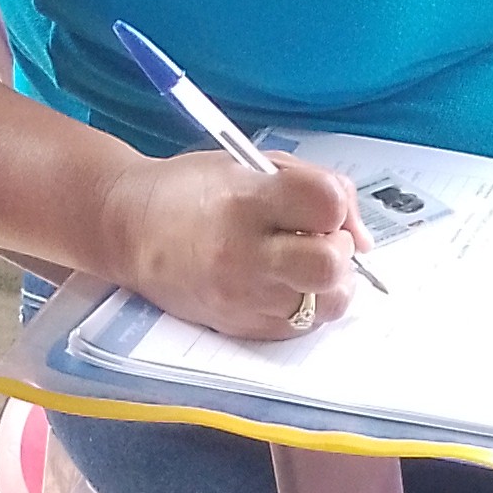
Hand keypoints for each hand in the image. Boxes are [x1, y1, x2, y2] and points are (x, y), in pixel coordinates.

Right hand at [102, 145, 365, 340]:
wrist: (130, 231)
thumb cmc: (193, 192)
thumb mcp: (250, 165)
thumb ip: (313, 186)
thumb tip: (362, 238)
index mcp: (246, 200)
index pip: (327, 203)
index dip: (336, 205)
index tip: (321, 207)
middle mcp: (244, 253)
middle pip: (331, 264)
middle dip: (340, 251)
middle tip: (321, 241)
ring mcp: (242, 297)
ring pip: (327, 303)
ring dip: (329, 283)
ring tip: (303, 266)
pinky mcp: (242, 327)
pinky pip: (304, 325)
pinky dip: (306, 304)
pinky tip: (283, 284)